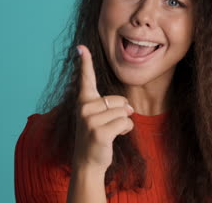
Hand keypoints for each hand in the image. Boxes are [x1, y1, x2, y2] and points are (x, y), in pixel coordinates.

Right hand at [72, 45, 134, 173]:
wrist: (87, 162)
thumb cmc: (96, 137)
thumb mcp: (100, 118)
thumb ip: (113, 106)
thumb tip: (130, 107)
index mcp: (84, 101)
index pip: (85, 79)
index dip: (85, 62)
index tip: (81, 47)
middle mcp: (84, 108)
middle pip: (120, 100)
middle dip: (121, 113)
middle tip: (107, 126)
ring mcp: (90, 120)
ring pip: (124, 111)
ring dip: (123, 123)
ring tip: (109, 132)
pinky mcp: (99, 131)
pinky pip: (125, 122)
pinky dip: (126, 130)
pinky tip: (114, 137)